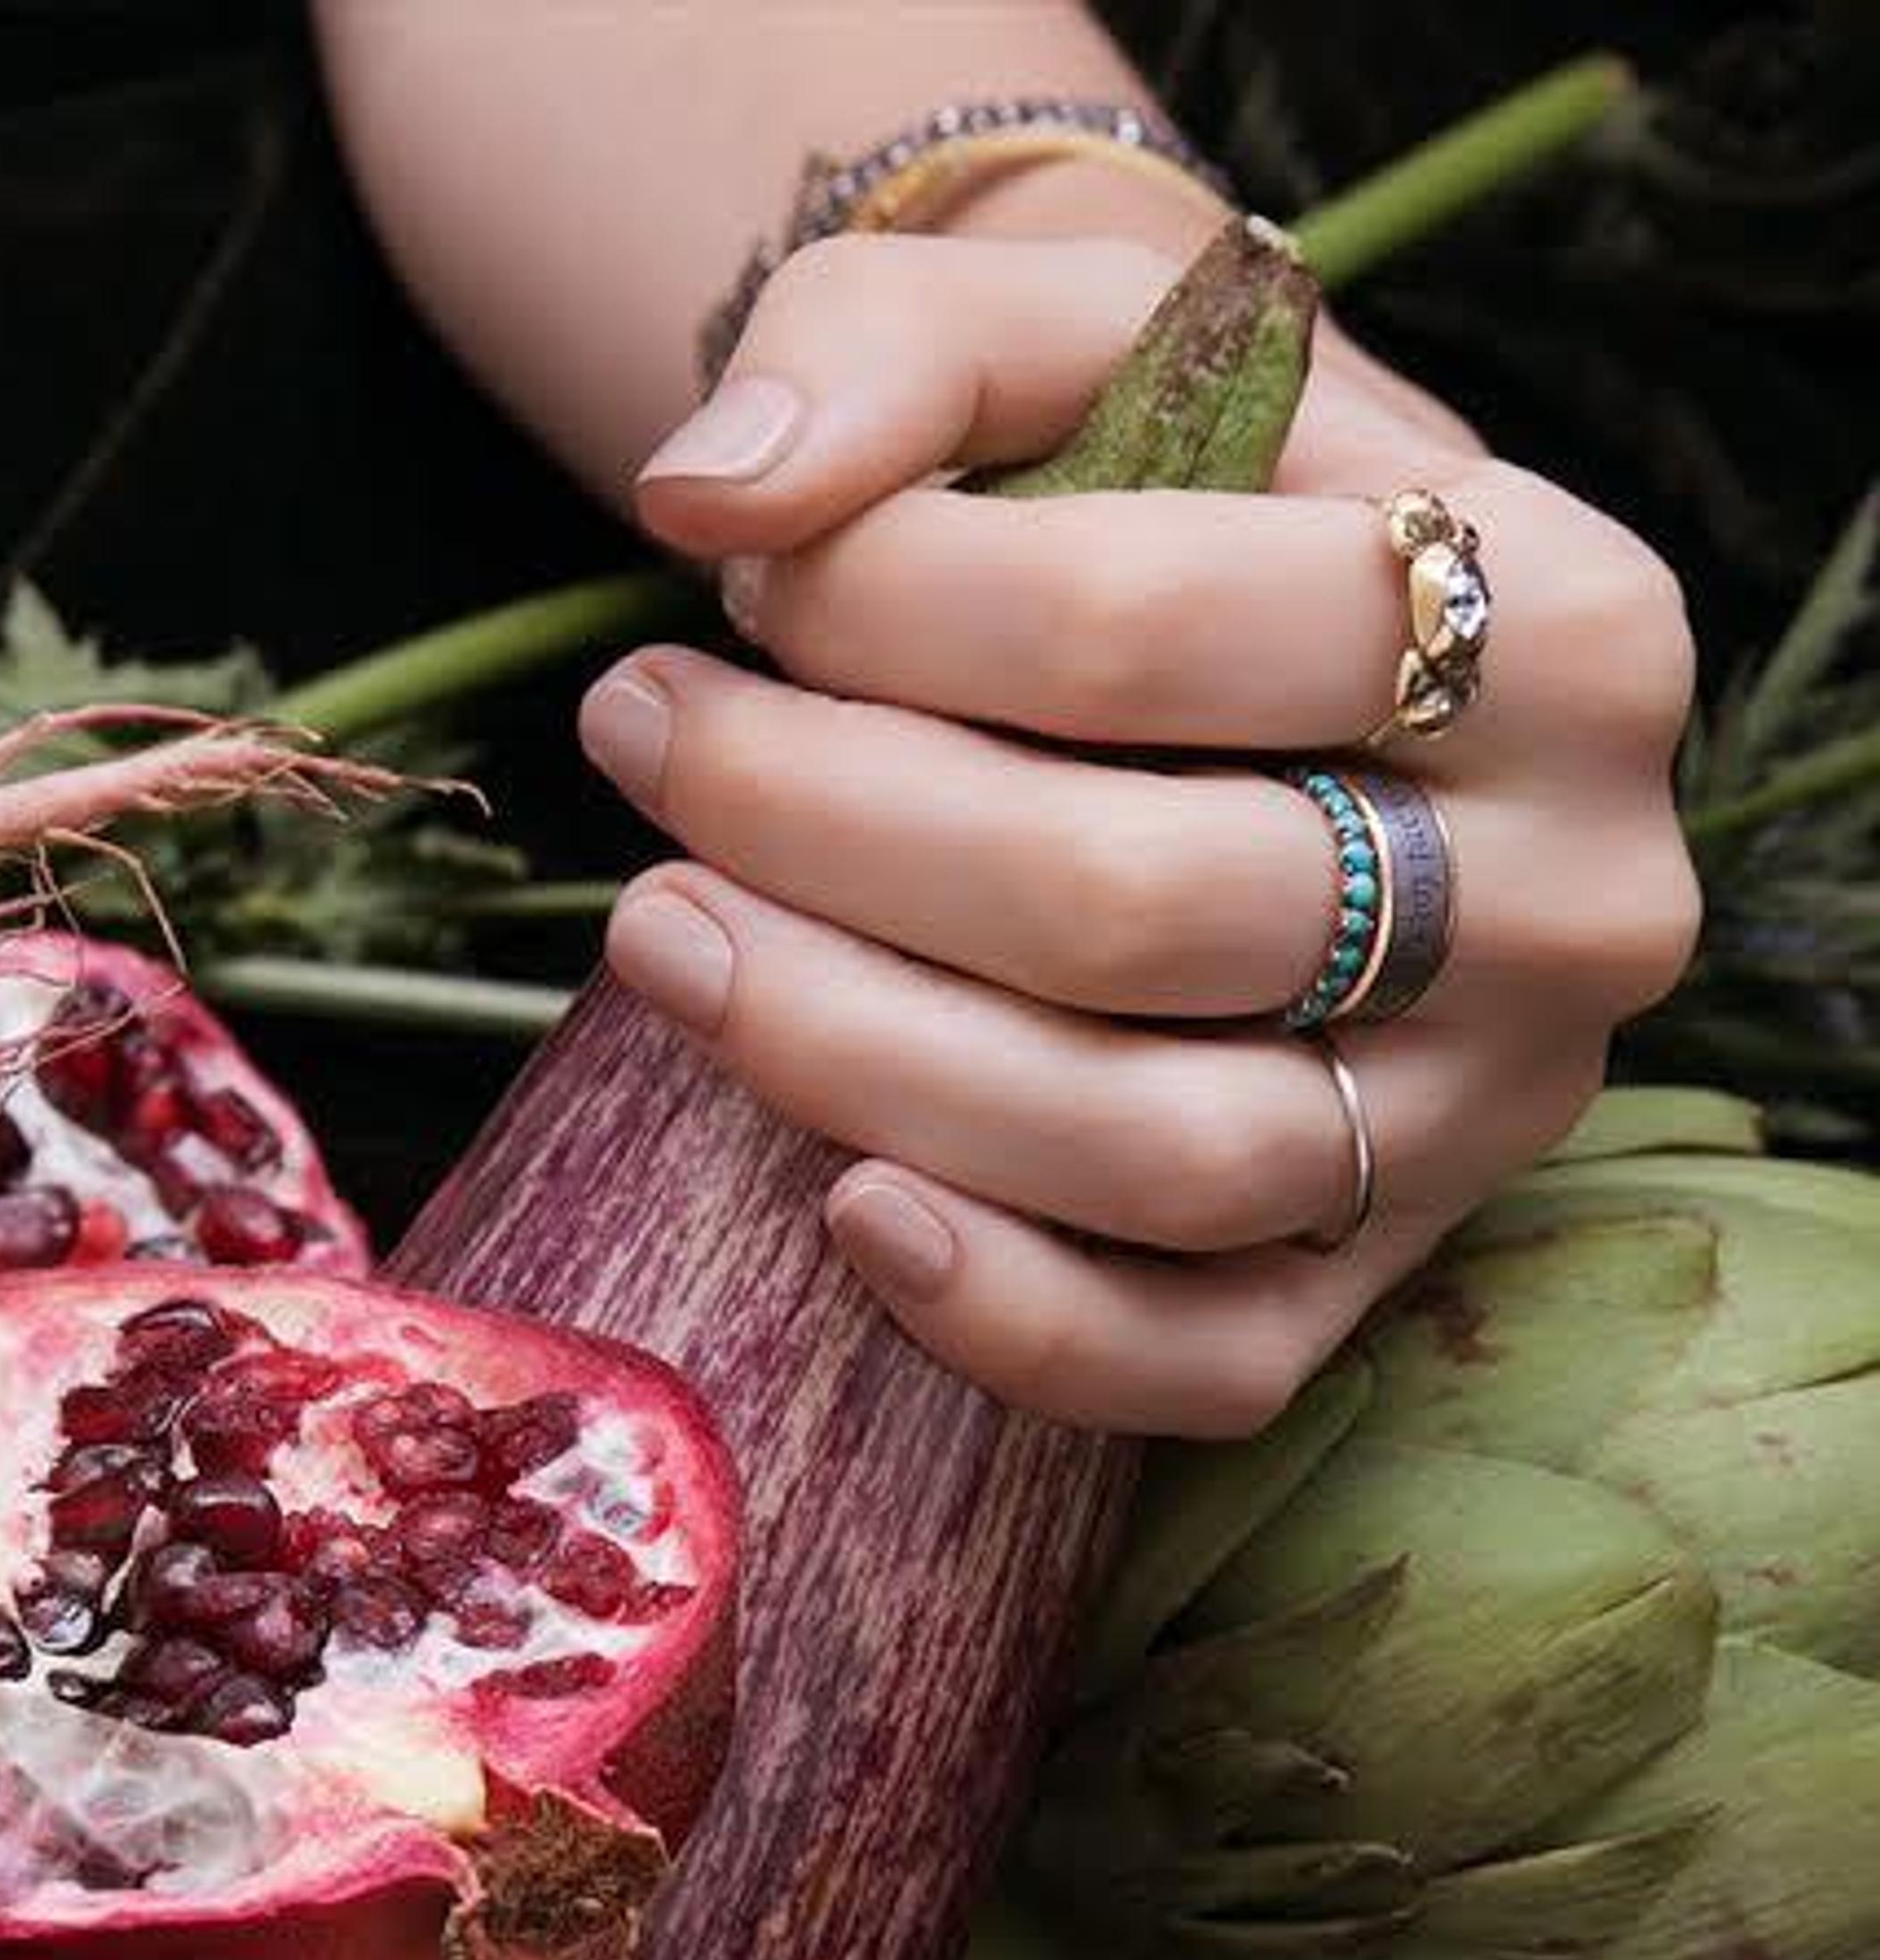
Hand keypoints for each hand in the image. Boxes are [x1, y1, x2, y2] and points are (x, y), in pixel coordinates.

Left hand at [577, 230, 1702, 1438]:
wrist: (1277, 645)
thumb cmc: (1161, 494)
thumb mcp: (1062, 335)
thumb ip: (890, 350)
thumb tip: (710, 497)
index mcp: (1566, 622)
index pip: (1150, 637)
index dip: (881, 616)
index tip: (729, 587)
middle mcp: (1574, 893)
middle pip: (1133, 906)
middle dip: (826, 831)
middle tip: (646, 744)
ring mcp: (1485, 1115)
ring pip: (1156, 1149)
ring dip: (854, 1057)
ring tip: (659, 936)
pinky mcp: (1378, 1278)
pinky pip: (1196, 1363)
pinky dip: (1008, 1314)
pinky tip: (843, 1204)